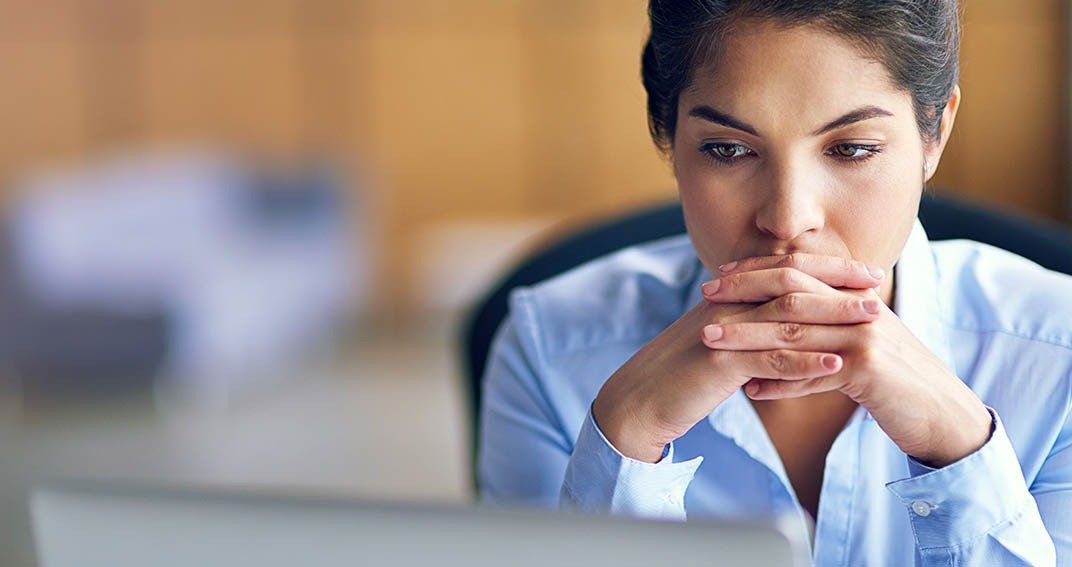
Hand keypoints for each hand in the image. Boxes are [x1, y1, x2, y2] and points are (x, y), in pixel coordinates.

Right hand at [591, 255, 885, 461]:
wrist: (640, 399)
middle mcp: (727, 304)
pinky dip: (806, 362)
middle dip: (838, 284)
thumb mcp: (720, 342)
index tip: (866, 272)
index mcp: (729, 296)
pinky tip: (837, 366)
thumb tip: (787, 321)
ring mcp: (724, 331)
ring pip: (787, 317)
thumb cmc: (681, 375)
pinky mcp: (719, 362)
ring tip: (874, 321)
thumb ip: (749, 326)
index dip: (827, 268)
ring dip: (834, 317)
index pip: (785, 270)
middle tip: (878, 286)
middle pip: (791, 284)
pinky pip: (769, 360)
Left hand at [704, 254, 991, 467]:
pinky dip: (780, 383)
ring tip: (710, 341)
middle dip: (744, 291)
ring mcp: (866, 337)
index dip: (757, 271)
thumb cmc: (896, 384)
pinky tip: (750, 391)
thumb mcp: (858, 350)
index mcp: (855, 297)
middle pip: (792, 291)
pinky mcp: (869, 370)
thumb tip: (776, 340)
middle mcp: (860, 309)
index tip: (719, 276)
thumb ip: (823, 334)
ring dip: (748, 337)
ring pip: (795, 331)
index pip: (800, 272)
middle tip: (705, 295)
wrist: (945, 415)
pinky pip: (813, 374)